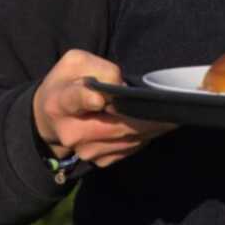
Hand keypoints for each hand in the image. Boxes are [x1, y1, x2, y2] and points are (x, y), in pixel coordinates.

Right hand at [32, 48, 176, 167]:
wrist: (51, 116)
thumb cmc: (68, 82)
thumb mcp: (75, 62)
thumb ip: (98, 67)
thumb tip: (120, 86)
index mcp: (60, 101)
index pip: (75, 100)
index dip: (87, 100)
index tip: (100, 99)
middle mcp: (71, 132)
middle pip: (113, 126)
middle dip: (145, 117)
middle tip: (173, 107)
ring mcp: (85, 151)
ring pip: (126, 140)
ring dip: (152, 128)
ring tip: (173, 114)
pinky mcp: (99, 161)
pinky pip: (130, 149)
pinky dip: (146, 136)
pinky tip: (159, 124)